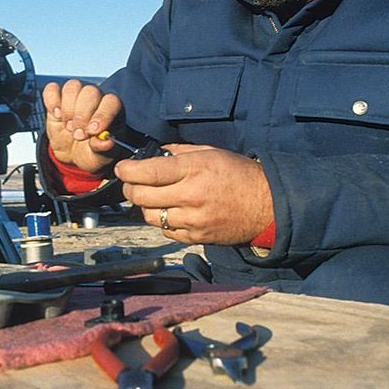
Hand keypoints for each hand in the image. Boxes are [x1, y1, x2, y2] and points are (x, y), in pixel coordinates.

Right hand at [42, 80, 120, 173]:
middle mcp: (96, 99)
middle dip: (82, 115)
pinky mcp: (57, 99)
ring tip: (67, 127)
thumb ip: (103, 149)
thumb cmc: (92, 152)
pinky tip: (56, 115)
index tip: (93, 131)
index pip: (111, 102)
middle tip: (78, 136)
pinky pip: (52, 89)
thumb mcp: (100, 157)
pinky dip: (52, 100)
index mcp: (112, 110)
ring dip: (68, 108)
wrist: (73, 154)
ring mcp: (76, 96)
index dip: (102, 115)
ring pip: (73, 86)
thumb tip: (106, 142)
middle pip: (90, 92)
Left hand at [115, 144, 273, 244]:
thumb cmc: (240, 175)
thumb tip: (157, 153)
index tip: (121, 169)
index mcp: (194, 169)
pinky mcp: (196, 237)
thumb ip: (181, 151)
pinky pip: (165, 231)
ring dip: (145, 207)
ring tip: (151, 198)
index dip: (128, 171)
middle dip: (130, 190)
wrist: (267, 205)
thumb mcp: (211, 152)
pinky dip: (161, 222)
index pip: (149, 172)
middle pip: (142, 197)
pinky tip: (168, 212)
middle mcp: (190, 195)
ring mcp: (193, 219)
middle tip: (130, 184)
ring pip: (150, 217)